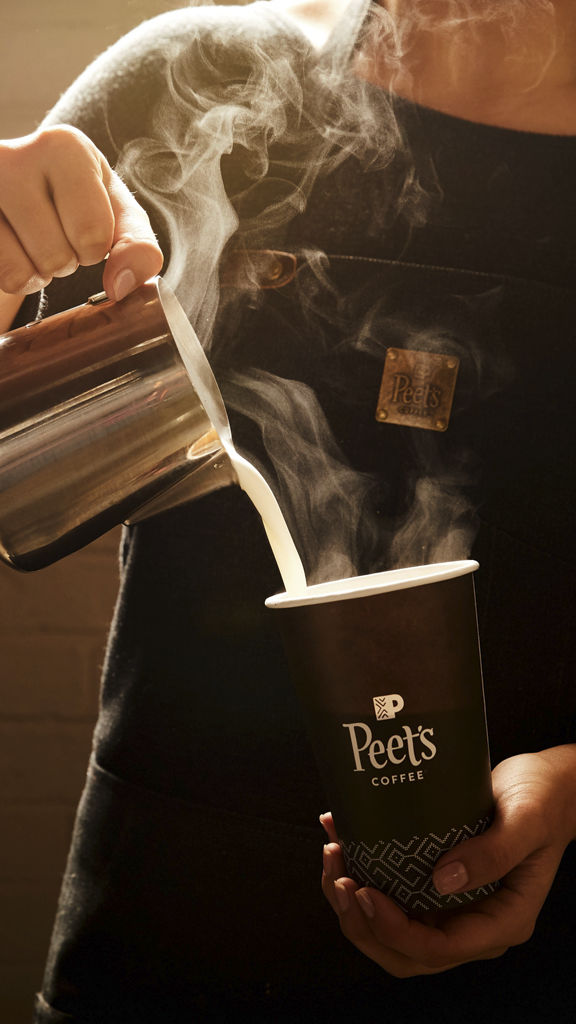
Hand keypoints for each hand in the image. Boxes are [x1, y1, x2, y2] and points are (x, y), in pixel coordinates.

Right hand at [0, 125, 162, 306]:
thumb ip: (138, 246)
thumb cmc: (76, 202)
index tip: (85, 225)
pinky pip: (3, 276)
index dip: (96, 248)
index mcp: (64, 147)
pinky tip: (14, 249)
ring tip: (35, 241)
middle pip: (58, 257)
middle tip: (56, 233)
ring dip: (39, 272)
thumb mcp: (117, 214)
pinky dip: (15, 278)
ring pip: (24, 272)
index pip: (93, 233)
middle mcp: (16, 157)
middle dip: (67, 261)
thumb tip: (121, 286)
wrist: (20, 197)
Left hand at [321, 745, 575, 976]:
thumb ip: (491, 853)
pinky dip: (362, 873)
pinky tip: (342, 838)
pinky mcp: (437, 884)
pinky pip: (393, 895)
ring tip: (333, 857)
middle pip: (406, 951)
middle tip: (337, 877)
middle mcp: (474, 923)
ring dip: (353, 903)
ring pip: (392, 930)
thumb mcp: (525, 820)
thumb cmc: (543, 800)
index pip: (438, 948)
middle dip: (362, 922)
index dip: (394, 928)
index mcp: (502, 920)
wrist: (549, 785)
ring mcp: (454, 907)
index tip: (365, 889)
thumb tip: (441, 881)